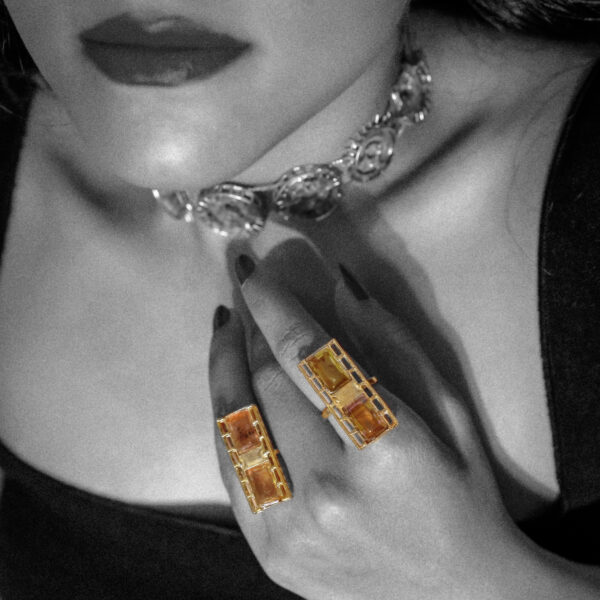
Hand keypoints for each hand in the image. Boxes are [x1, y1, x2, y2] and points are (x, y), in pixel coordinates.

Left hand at [208, 255, 576, 599]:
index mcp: (387, 449)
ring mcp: (293, 529)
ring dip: (223, 364)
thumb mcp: (449, 410)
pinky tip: (229, 386)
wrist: (455, 597)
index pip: (307, 355)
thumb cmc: (464, 495)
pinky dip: (226, 417)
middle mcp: (332, 491)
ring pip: (234, 421)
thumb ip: (395, 343)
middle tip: (244, 293)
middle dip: (249, 328)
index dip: (273, 305)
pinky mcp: (270, 552)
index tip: (253, 272)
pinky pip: (229, 467)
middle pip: (265, 383)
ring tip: (225, 328)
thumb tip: (339, 286)